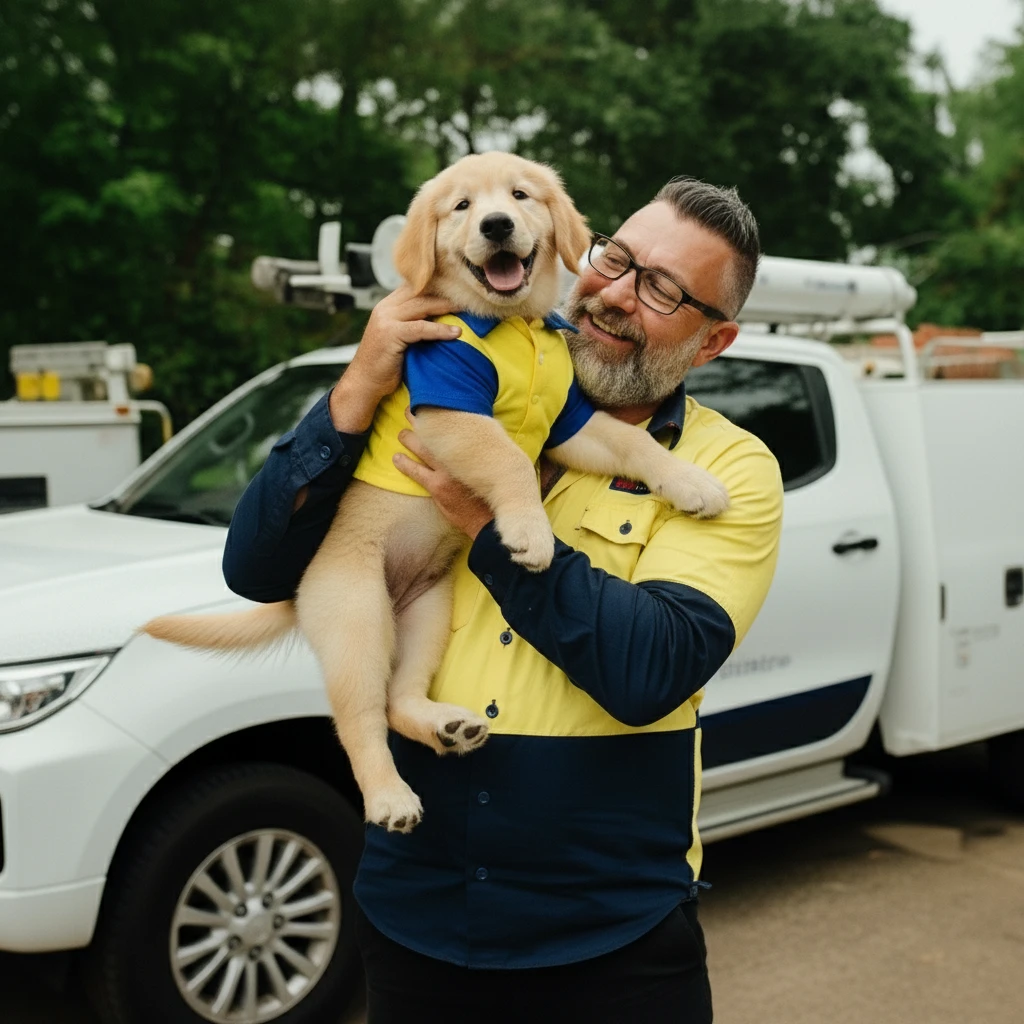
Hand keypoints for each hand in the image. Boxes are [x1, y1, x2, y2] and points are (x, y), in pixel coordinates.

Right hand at [328, 285, 460, 432]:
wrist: (364, 383)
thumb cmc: (385, 365)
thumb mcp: (400, 338)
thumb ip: (413, 323)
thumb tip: (441, 318)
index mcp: (388, 305)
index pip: (415, 286)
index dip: (437, 286)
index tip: (459, 289)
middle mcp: (385, 307)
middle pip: (420, 292)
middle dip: (446, 293)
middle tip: (469, 296)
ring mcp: (386, 319)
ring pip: (422, 305)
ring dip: (447, 307)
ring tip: (468, 310)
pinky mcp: (390, 333)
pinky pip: (421, 328)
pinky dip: (440, 330)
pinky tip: (456, 334)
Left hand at [393, 416, 492, 540]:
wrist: (489, 520)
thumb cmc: (490, 492)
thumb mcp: (490, 467)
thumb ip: (480, 452)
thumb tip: (477, 436)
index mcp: (473, 450)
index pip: (455, 426)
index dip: (442, 415)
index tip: (433, 403)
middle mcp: (459, 458)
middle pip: (435, 432)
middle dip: (421, 420)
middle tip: (410, 410)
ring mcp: (447, 472)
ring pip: (423, 449)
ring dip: (409, 439)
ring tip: (401, 433)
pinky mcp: (438, 487)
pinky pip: (416, 471)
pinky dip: (404, 463)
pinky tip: (397, 458)